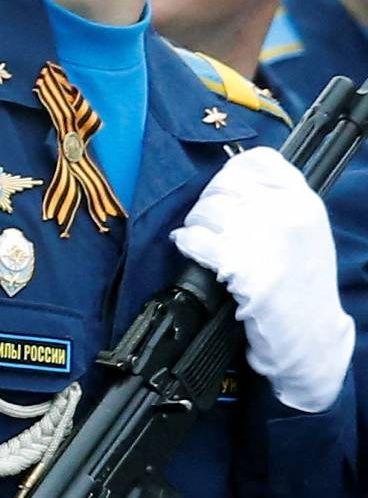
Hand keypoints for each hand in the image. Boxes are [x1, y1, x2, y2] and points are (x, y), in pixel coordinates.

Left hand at [171, 148, 352, 413]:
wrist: (311, 335)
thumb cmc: (302, 287)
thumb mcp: (304, 232)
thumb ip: (276, 204)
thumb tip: (229, 188)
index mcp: (303, 200)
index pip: (255, 162)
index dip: (229, 175)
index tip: (222, 193)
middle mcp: (288, 212)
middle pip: (225, 185)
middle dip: (207, 203)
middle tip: (206, 223)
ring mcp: (267, 238)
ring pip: (208, 210)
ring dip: (195, 225)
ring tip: (200, 240)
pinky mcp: (244, 266)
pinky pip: (198, 239)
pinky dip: (187, 242)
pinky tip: (189, 248)